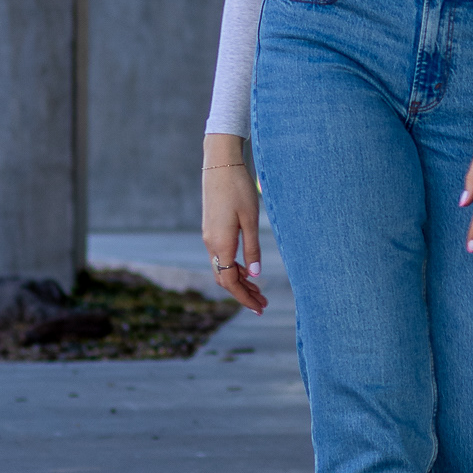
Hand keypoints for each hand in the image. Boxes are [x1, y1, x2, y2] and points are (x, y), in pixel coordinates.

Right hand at [201, 135, 267, 314]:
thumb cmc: (238, 189)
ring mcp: (209, 236)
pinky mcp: (211, 229)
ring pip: (222, 268)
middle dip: (243, 293)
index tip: (259, 308)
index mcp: (221, 243)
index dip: (244, 297)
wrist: (220, 164)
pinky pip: (221, 257)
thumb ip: (252, 248)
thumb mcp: (251, 220)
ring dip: (239, 282)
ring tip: (258, 290)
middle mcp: (211, 243)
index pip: (230, 281)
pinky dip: (234, 268)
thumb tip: (255, 275)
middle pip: (225, 279)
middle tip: (263, 304)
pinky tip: (248, 270)